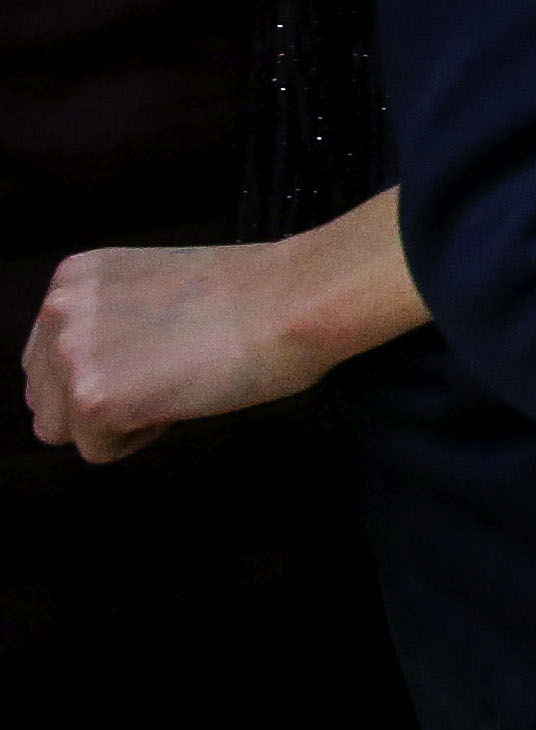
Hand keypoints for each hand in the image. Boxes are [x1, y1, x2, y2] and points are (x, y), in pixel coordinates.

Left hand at [25, 240, 363, 461]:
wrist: (296, 301)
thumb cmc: (254, 295)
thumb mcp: (153, 289)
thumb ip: (110, 320)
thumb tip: (102, 368)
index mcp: (73, 278)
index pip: (48, 357)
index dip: (107, 368)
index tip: (159, 353)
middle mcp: (58, 311)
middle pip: (45, 396)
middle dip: (99, 399)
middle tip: (167, 373)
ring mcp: (71, 355)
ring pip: (61, 428)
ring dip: (114, 421)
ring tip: (171, 386)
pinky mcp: (93, 400)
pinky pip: (98, 451)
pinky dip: (140, 437)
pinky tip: (181, 399)